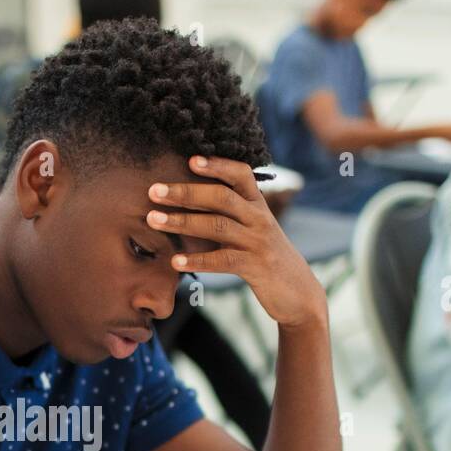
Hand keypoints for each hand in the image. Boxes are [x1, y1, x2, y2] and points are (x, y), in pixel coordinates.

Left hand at [148, 155, 327, 329]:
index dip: (217, 165)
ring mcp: (258, 241)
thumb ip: (230, 213)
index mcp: (257, 204)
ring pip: (217, 225)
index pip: (240, 174)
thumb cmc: (264, 256)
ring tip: (154, 219)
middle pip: (221, 197)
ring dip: (182, 221)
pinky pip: (222, 260)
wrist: (296, 291)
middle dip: (186, 192)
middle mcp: (259, 218)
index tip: (190, 160)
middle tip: (154, 191)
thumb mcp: (252, 229)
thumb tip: (189, 200)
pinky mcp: (256, 267)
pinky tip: (175, 261)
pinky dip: (197, 260)